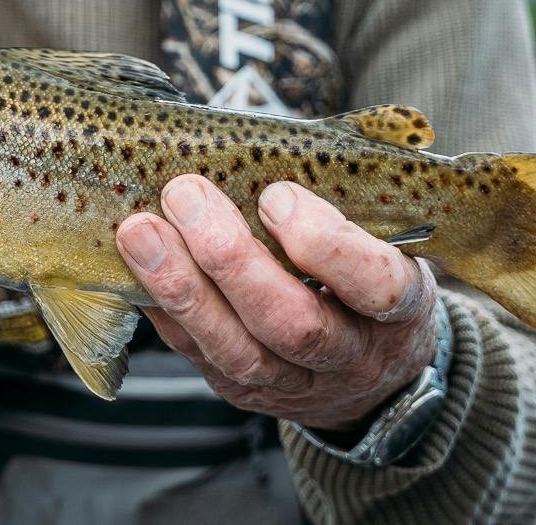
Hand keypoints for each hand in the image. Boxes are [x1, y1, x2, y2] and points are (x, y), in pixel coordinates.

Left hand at [117, 175, 438, 434]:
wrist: (370, 370)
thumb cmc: (369, 274)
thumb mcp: (387, 239)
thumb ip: (347, 199)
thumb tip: (272, 143)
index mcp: (400, 311)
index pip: (376, 286)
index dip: (326, 244)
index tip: (278, 195)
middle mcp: (352, 356)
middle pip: (292, 324)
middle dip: (232, 259)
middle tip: (186, 195)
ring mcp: (297, 385)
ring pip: (238, 352)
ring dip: (182, 287)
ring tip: (140, 231)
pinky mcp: (247, 394)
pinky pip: (199, 358)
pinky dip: (164, 310)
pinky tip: (135, 267)